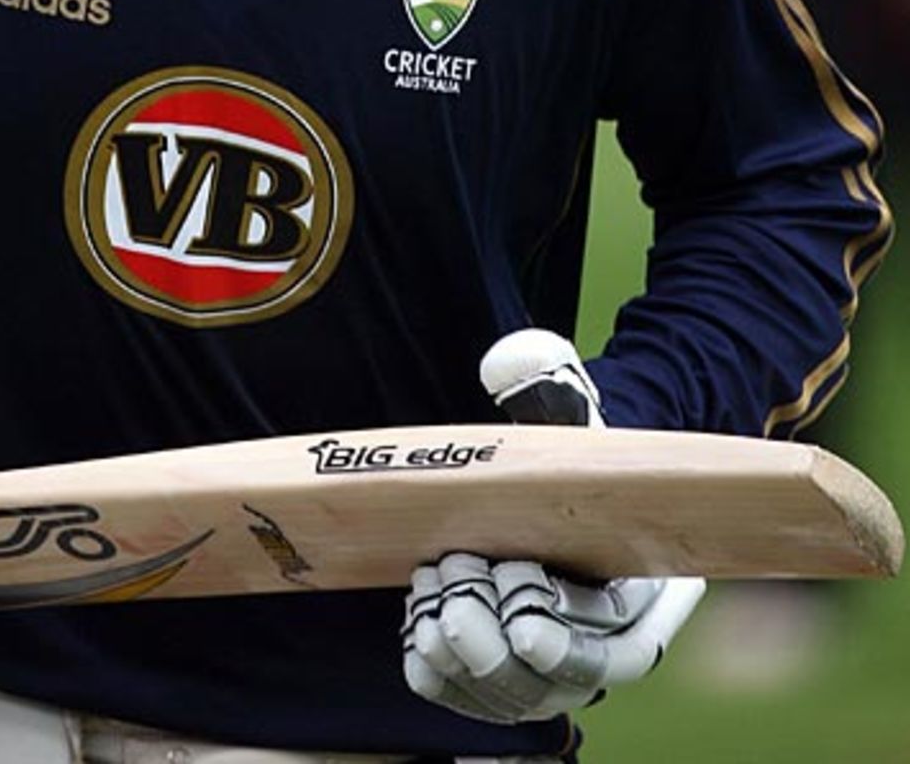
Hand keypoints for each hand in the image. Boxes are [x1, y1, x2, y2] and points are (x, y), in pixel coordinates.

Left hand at [401, 329, 705, 723]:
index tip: (522, 621)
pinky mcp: (510, 675)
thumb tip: (507, 362)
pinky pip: (475, 701)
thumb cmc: (569, 443)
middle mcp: (608, 640)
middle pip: (559, 683)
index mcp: (645, 584)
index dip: (571, 642)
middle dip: (498, 642)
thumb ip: (552, 383)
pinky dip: (442, 678)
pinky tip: (417, 633)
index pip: (620, 644)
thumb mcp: (571, 407)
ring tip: (432, 595)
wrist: (549, 480)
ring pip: (515, 697)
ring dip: (466, 657)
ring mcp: (556, 666)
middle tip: (458, 571)